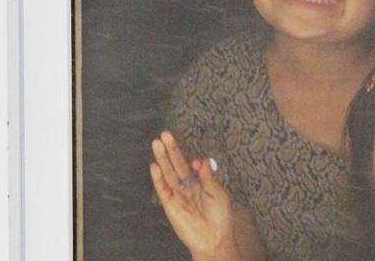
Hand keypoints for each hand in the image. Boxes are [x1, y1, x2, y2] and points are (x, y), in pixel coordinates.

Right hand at [150, 131, 238, 259]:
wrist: (214, 239)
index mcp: (201, 183)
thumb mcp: (218, 193)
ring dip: (162, 158)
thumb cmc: (220, 217)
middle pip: (177, 165)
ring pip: (168, 173)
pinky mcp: (170, 205)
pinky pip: (162, 189)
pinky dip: (157, 177)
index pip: (192, 166)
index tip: (196, 161)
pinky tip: (154, 165)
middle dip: (171, 150)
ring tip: (156, 143)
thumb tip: (201, 159)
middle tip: (165, 134)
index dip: (193, 161)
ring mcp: (178, 194)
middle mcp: (188, 187)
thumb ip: (208, 176)